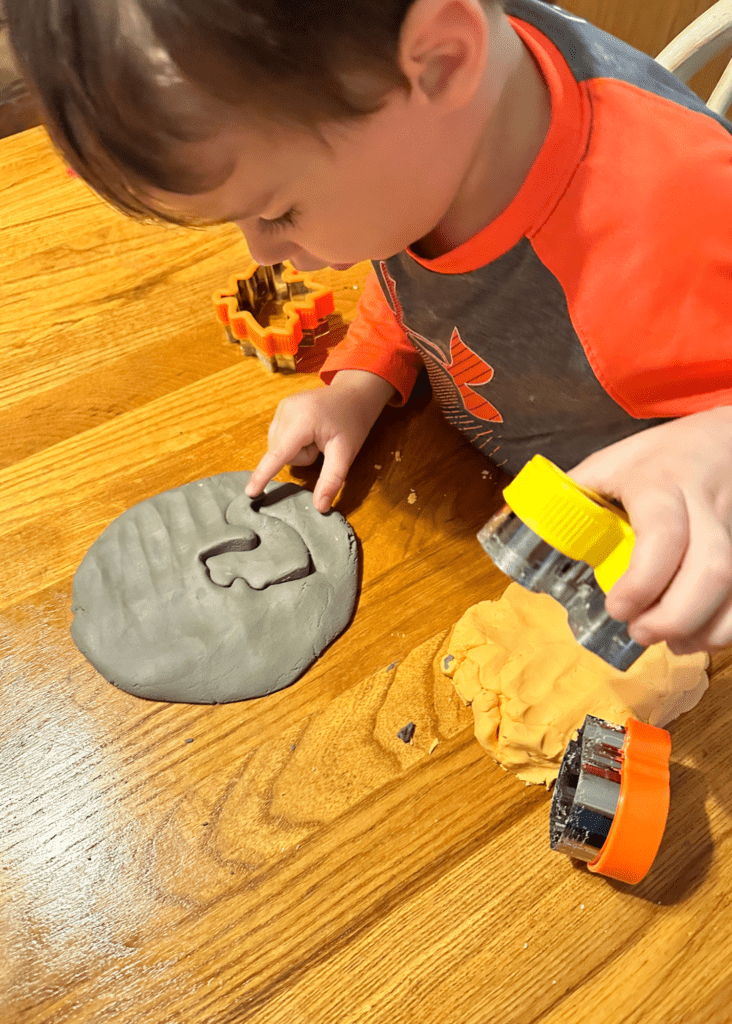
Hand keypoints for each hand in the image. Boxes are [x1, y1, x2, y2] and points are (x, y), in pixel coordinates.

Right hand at [246, 370, 394, 512]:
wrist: (355, 393)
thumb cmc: (352, 422)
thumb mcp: (346, 453)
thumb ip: (331, 480)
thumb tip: (320, 507)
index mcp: (302, 421)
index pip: (278, 455)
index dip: (263, 476)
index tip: (250, 492)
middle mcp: (286, 411)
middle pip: (280, 454)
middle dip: (300, 457)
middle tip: (321, 446)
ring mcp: (281, 407)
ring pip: (278, 447)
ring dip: (296, 450)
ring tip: (316, 437)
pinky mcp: (281, 407)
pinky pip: (279, 437)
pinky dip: (293, 441)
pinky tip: (309, 432)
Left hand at [569, 407, 731, 654]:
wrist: (726, 437)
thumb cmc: (662, 455)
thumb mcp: (613, 462)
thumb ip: (576, 494)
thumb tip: (532, 529)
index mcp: (660, 482)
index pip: (663, 533)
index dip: (642, 580)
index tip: (616, 609)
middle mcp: (706, 504)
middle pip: (712, 568)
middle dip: (676, 616)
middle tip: (641, 633)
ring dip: (707, 629)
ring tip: (673, 642)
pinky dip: (727, 625)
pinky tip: (700, 635)